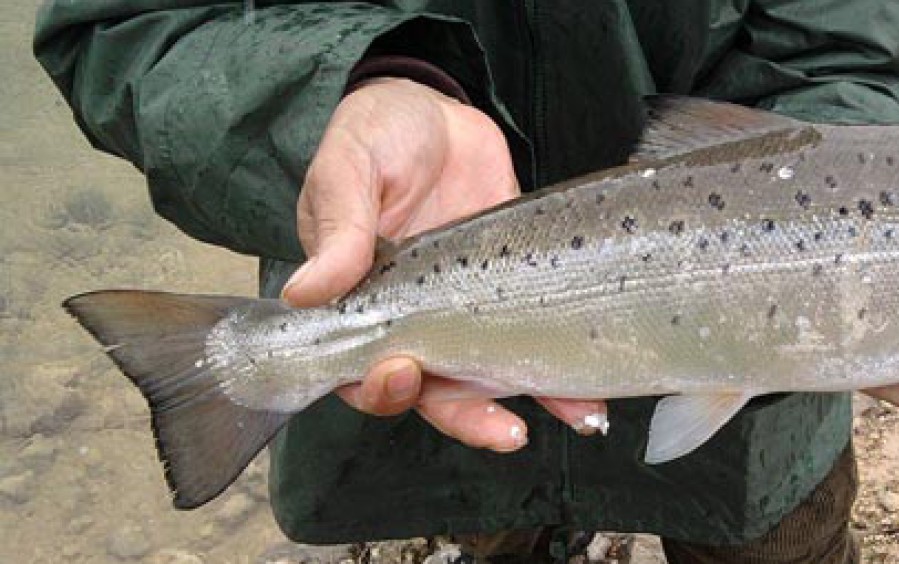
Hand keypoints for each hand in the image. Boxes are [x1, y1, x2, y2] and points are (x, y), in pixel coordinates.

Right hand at [281, 77, 606, 450]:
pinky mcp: (514, 288)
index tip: (403, 374)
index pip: (360, 367)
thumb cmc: (377, 134)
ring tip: (574, 419)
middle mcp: (413, 317)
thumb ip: (338, 227)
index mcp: (359, 301)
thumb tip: (305, 291)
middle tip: (503, 427)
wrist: (437, 108)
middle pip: (432, 390)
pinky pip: (534, 339)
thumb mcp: (349, 168)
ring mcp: (467, 307)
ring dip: (527, 405)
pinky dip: (560, 372)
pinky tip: (590, 394)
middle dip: (468, 416)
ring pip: (489, 376)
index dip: (379, 387)